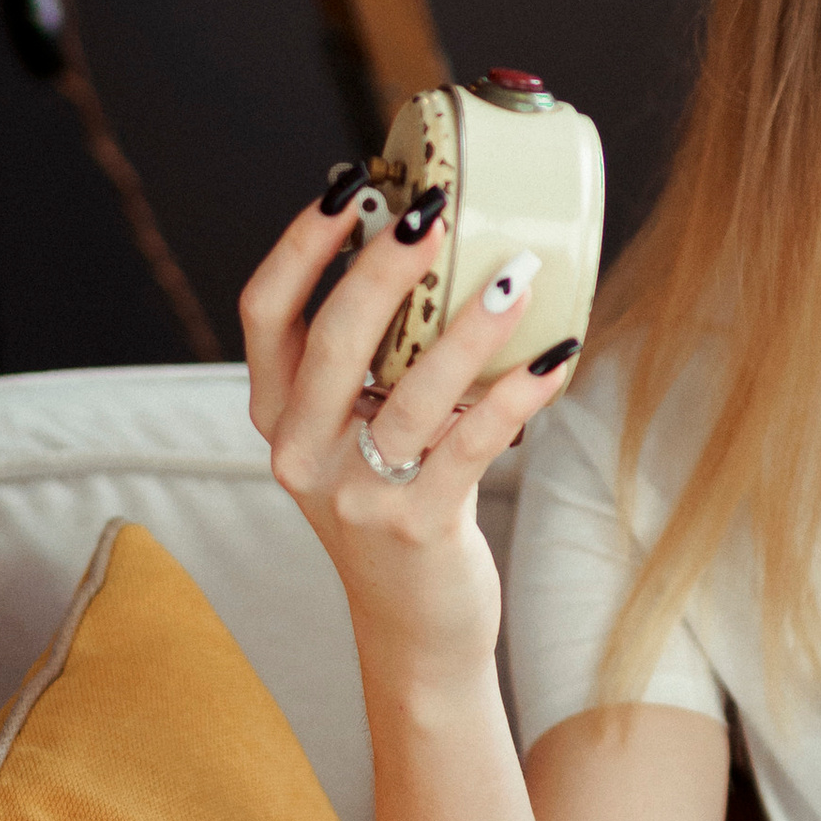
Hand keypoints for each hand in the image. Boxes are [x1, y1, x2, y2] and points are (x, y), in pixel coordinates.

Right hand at [240, 168, 580, 691]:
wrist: (414, 633)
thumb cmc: (397, 512)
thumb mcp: (359, 439)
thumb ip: (370, 368)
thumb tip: (433, 253)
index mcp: (279, 419)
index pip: (263, 312)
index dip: (300, 246)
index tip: (349, 187)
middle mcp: (301, 454)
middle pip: (333, 337)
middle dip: (385, 264)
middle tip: (433, 208)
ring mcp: (355, 494)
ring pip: (409, 389)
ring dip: (469, 323)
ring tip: (518, 272)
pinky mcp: (416, 527)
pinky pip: (470, 443)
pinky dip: (516, 393)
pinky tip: (556, 355)